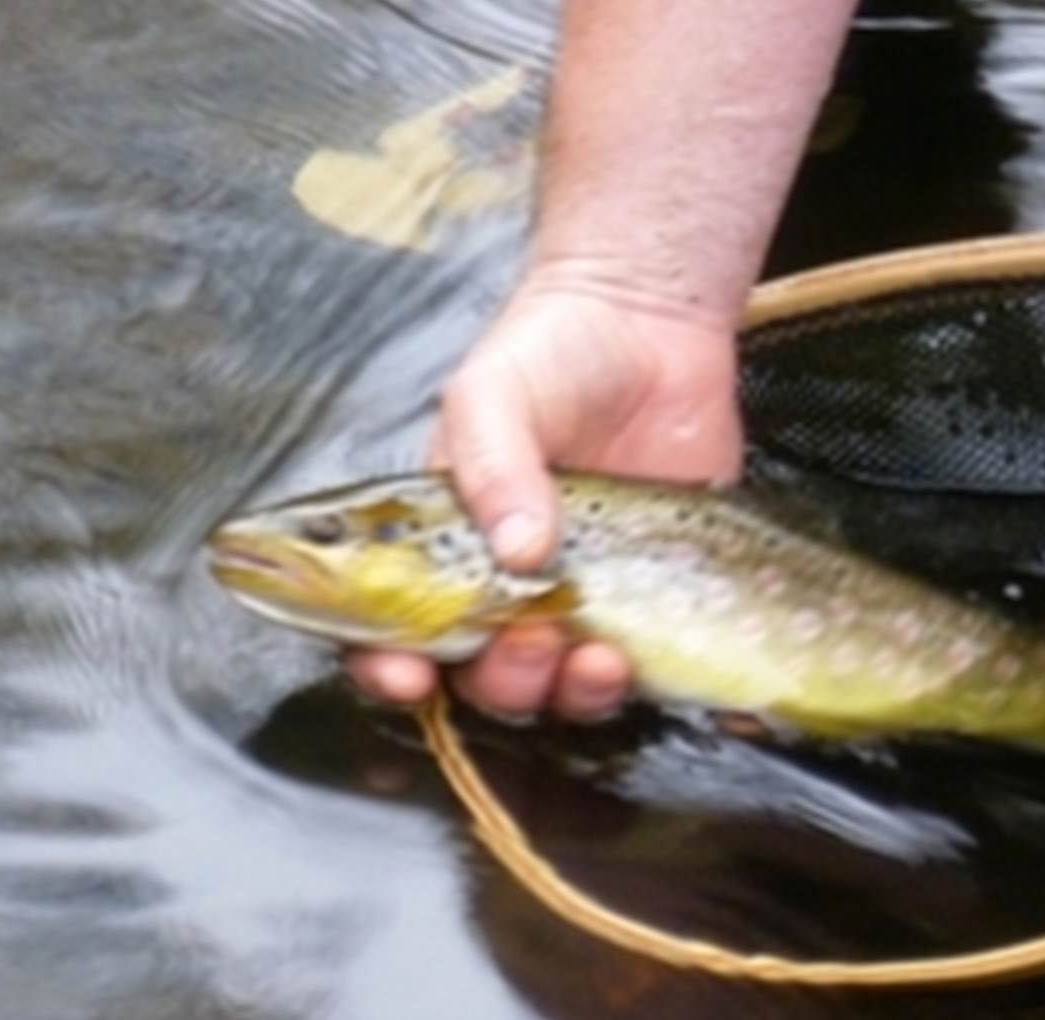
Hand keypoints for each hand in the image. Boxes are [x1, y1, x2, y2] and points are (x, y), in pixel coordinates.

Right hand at [344, 268, 743, 719]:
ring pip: (555, 686)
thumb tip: (518, 552)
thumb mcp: (492, 394)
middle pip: (481, 673)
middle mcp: (505, 581)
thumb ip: (491, 468)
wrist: (651, 324)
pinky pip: (631, 666)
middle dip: (499, 677)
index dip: (392, 664)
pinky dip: (626, 680)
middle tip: (529, 637)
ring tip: (593, 658)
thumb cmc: (551, 351)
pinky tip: (632, 657)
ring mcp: (579, 594)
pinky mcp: (649, 596)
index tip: (411, 677)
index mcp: (445, 540)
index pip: (397, 626)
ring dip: (564, 690)